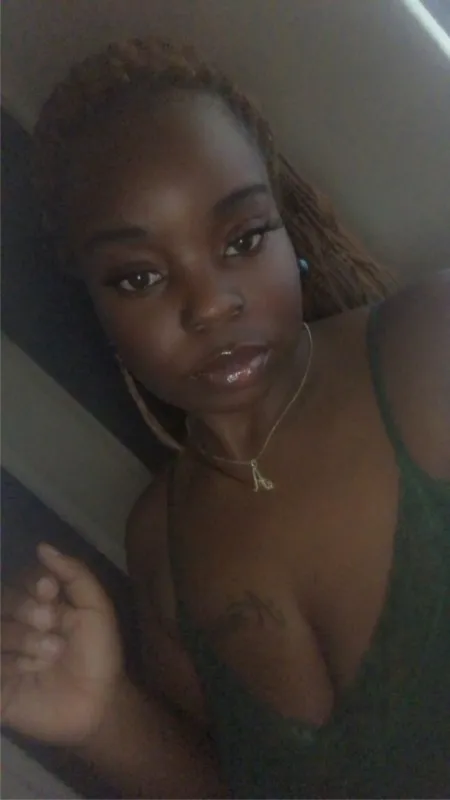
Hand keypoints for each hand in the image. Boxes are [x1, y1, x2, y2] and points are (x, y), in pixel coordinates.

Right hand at [1, 544, 123, 744]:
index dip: (31, 582)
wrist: (100, 703)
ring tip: (50, 654)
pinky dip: (7, 665)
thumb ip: (75, 574)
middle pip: (2, 601)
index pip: (21, 579)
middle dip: (25, 608)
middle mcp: (15, 625)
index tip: (49, 590)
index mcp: (38, 604)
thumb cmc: (99, 654)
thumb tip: (42, 547)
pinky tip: (27, 672)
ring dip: (22, 639)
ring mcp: (3, 655)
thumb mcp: (96, 609)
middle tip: (50, 623)